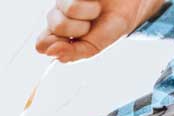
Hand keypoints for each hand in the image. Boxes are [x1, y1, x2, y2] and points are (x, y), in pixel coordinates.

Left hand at [35, 0, 163, 62]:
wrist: (132, 5)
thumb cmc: (109, 26)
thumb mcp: (93, 47)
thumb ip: (72, 53)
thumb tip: (51, 52)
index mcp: (56, 36)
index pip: (41, 44)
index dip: (56, 45)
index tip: (74, 42)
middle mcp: (55, 16)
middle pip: (55, 26)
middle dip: (79, 28)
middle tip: (91, 24)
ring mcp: (62, 1)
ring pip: (68, 9)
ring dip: (88, 11)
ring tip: (95, 10)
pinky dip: (91, 0)